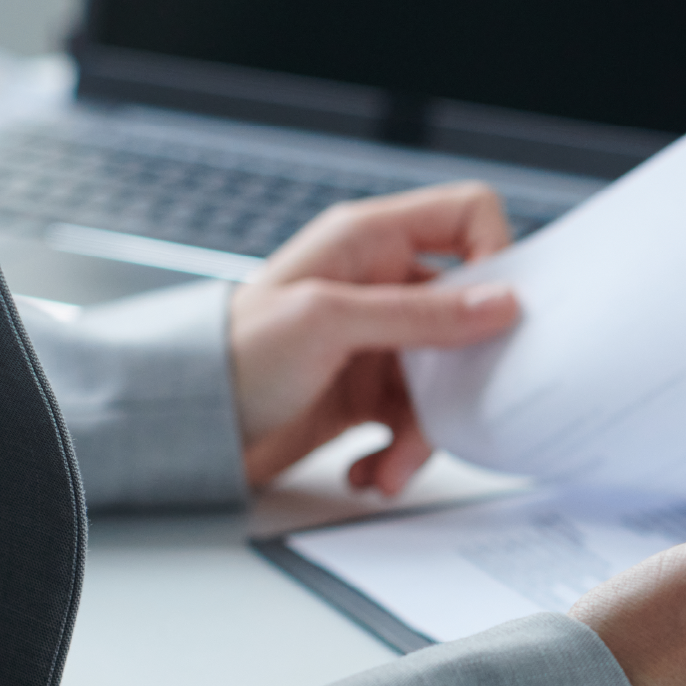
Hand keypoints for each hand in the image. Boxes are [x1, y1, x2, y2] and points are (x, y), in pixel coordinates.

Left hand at [230, 182, 520, 491]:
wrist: (185, 429)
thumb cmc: (230, 356)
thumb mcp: (328, 322)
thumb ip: (419, 313)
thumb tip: (500, 304)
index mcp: (369, 240)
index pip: (466, 215)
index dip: (495, 254)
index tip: (499, 311)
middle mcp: (380, 284)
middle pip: (468, 312)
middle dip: (464, 370)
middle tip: (458, 405)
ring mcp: (378, 340)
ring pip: (447, 378)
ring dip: (427, 431)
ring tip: (392, 464)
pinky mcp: (368, 392)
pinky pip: (416, 420)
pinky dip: (400, 453)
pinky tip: (370, 470)